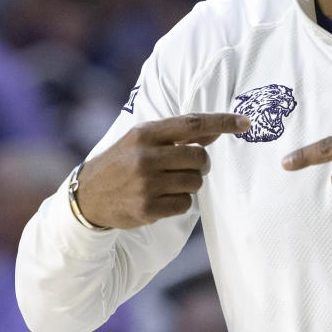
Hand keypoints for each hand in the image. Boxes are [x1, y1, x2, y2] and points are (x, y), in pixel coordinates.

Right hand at [77, 113, 249, 228]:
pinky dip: (180, 202)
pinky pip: (185, 204)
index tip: (245, 123)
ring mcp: (146, 184)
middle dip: (201, 164)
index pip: (192, 123)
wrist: (87, 197)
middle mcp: (146, 157)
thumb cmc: (123, 162)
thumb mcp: (143, 140)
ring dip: (190, 184)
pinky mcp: (146, 209)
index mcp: (145, 133)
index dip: (222, 122)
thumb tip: (215, 132)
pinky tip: (161, 199)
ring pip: (195, 182)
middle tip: (189, 167)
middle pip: (200, 158)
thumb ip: (177, 135)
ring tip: (169, 183)